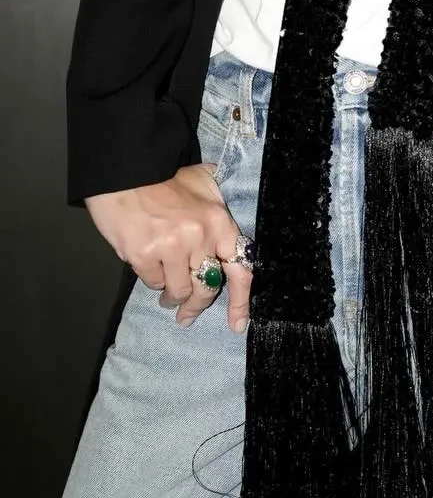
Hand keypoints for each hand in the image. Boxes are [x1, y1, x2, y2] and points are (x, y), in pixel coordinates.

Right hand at [86, 165, 251, 330]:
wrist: (127, 172)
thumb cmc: (165, 179)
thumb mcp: (203, 184)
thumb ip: (217, 209)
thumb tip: (228, 232)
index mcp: (219, 221)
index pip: (240, 269)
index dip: (240, 301)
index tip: (237, 324)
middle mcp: (200, 236)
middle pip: (206, 288)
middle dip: (196, 305)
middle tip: (187, 314)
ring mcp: (172, 247)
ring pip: (178, 290)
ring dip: (172, 295)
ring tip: (166, 290)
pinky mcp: (145, 255)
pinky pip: (153, 282)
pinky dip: (152, 279)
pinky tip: (148, 266)